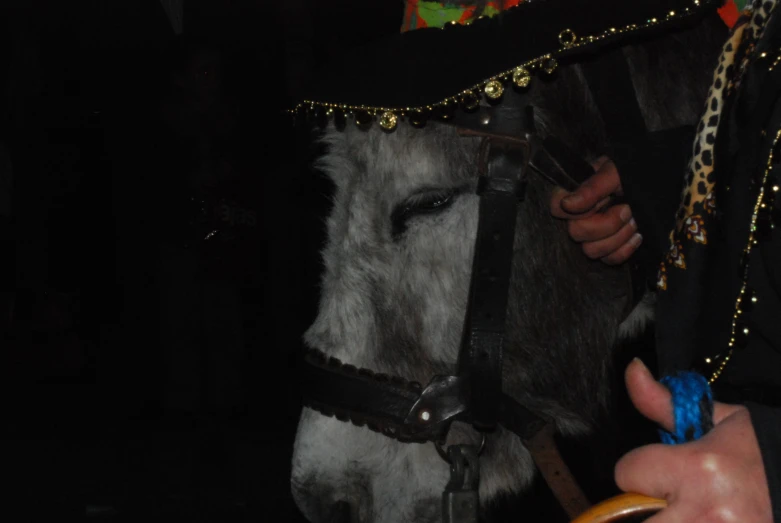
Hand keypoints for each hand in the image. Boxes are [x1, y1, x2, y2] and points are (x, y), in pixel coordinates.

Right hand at [550, 156, 641, 264]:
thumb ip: (593, 187)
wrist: (663, 183)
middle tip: (627, 209)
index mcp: (578, 193)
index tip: (602, 200)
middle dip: (606, 224)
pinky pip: (608, 260)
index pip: (557, 207)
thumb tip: (568, 204)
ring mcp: (595, 234)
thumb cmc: (639, 172)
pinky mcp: (610, 248)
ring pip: (591, 250)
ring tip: (635, 221)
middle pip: (576, 233)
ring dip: (618, 237)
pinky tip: (638, 235)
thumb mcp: (618, 171)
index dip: (573, 211)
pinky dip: (625, 249)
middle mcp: (582, 215)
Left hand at [614, 359, 771, 521]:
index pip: (627, 472)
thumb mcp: (719, 421)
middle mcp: (704, 510)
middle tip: (667, 498)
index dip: (638, 470)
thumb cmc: (765, 454)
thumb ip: (664, 402)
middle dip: (643, 507)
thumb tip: (632, 368)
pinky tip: (701, 518)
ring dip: (664, 521)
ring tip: (685, 510)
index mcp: (699, 467)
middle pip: (634, 517)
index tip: (660, 470)